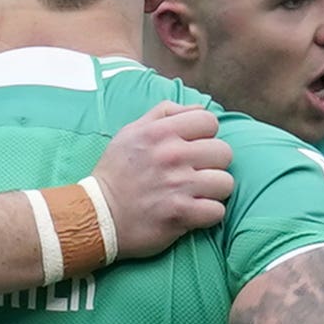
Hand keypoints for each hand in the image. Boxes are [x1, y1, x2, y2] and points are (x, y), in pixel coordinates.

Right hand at [90, 103, 232, 260]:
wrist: (98, 215)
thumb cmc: (116, 173)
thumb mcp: (131, 132)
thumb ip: (165, 113)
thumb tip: (200, 108)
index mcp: (161, 132)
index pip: (210, 121)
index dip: (206, 135)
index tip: (194, 148)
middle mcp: (172, 155)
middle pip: (224, 152)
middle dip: (213, 164)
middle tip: (197, 173)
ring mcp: (178, 185)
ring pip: (225, 183)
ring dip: (214, 191)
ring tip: (197, 194)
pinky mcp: (181, 214)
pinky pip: (217, 211)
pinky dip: (208, 214)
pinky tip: (194, 212)